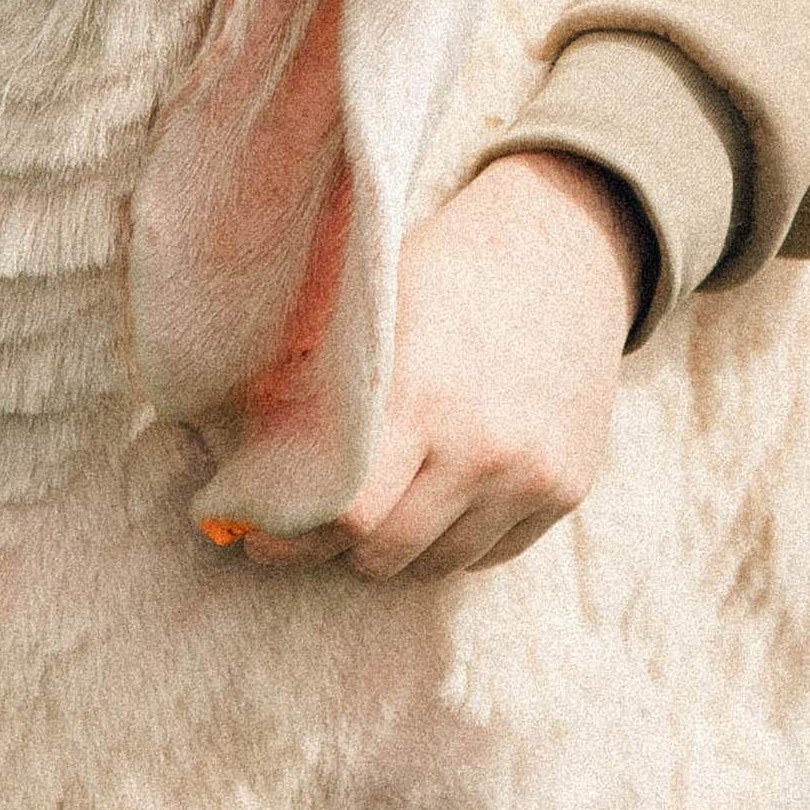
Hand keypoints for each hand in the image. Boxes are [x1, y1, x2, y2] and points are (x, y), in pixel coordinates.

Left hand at [228, 152, 648, 581]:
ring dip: (395, 549)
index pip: (346, 516)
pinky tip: (427, 503)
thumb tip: (242, 467)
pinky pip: (489, 555)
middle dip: (334, 547)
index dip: (290, 536)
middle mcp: (482, 448)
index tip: (257, 535)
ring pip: (437, 564)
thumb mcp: (373, 315)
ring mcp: (531, 475)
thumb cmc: (443, 270)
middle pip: (385, 553)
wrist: (563, 245)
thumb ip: (317, 391)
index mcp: (421, 397)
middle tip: (306, 526)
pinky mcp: (567, 489)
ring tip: (370, 512)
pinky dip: (450, 542)